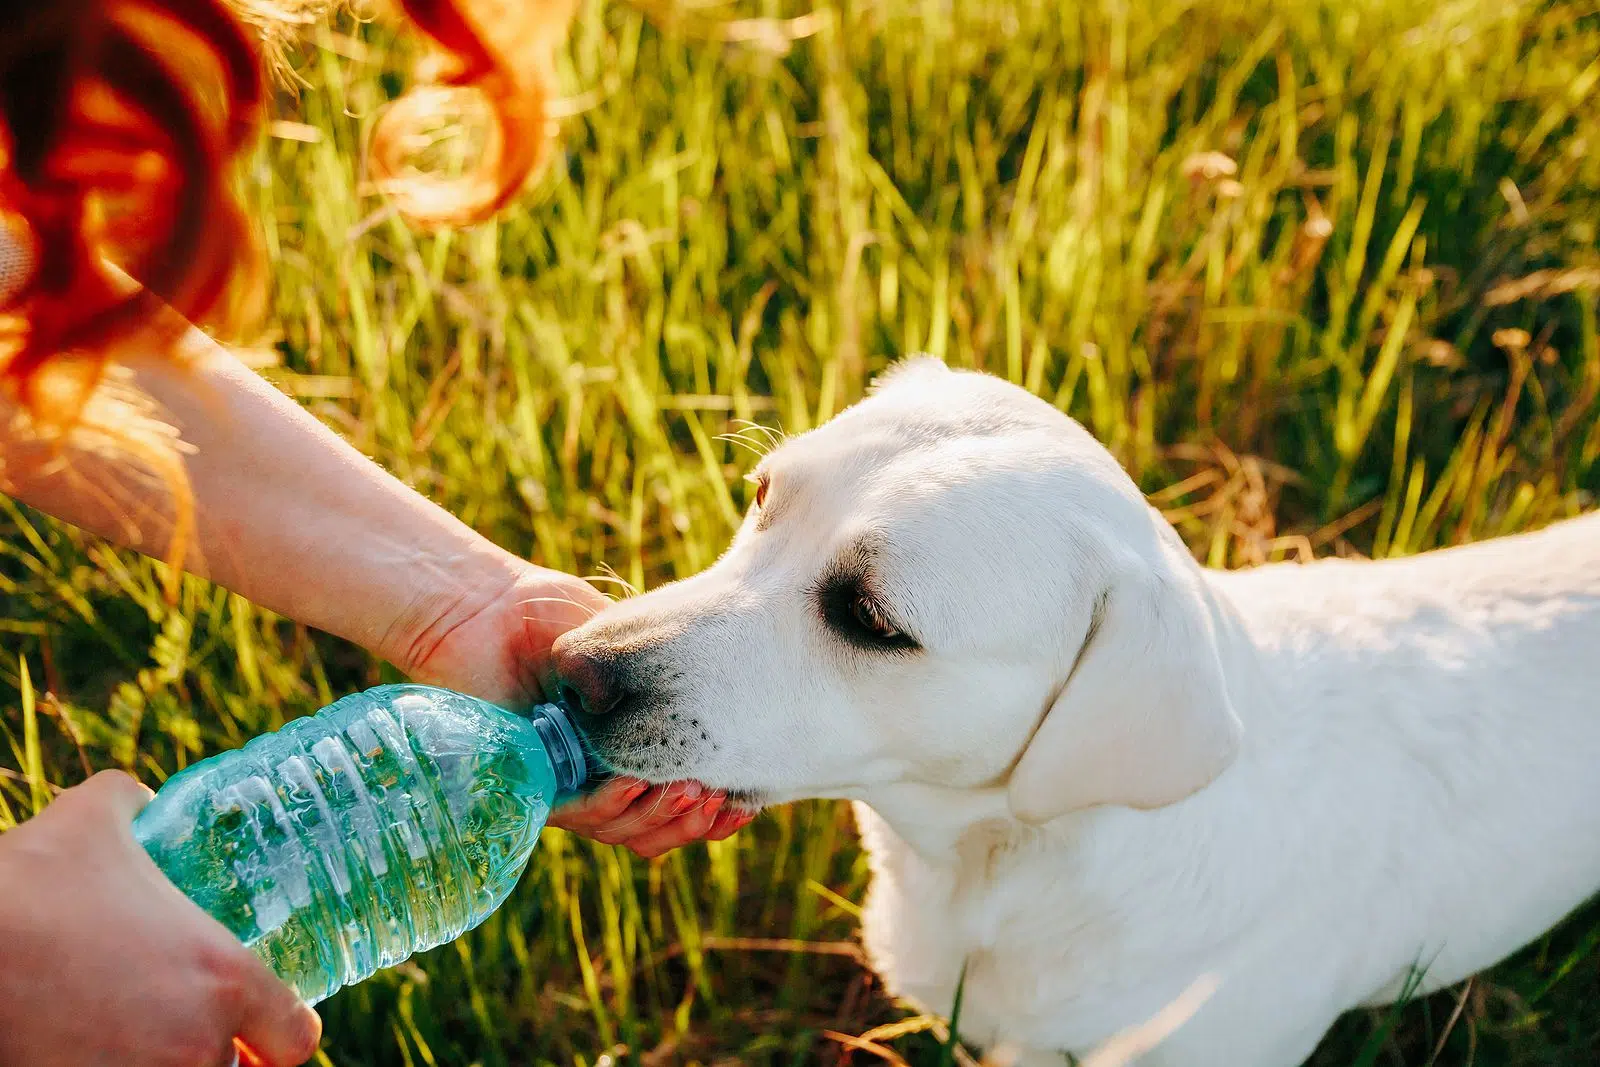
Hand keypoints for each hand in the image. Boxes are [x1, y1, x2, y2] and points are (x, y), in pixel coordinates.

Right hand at [0, 771, 321, 1066]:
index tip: (264, 1028)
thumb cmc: (25, 884)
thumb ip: (130, 804)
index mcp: (224, 979)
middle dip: (216, 1052)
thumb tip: (138, 798)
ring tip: (139, 1039)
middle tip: (188, 1028)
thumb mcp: (90, 820)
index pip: (294, 1038)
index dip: (282, 1033)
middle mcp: (195, 1045)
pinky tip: (91, 1053)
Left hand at [404, 562, 755, 856]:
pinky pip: (578, 814)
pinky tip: (635, 780)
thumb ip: (672, 683)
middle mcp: (601, 777)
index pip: (679, 806)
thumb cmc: (555, 618)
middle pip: (655, 832)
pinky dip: (611, 803)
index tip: (745, 802)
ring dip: (659, 817)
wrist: (489, 610)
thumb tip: (727, 722)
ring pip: (621, 832)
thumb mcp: (635, 645)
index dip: (714, 817)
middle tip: (719, 798)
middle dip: (692, 823)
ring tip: (687, 790)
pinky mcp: (530, 785)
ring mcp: (567, 785)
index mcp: (631, 753)